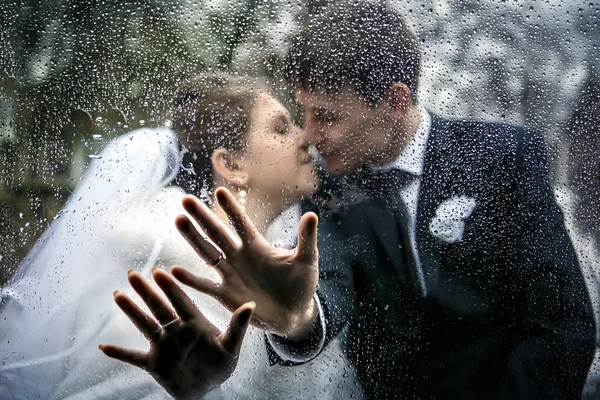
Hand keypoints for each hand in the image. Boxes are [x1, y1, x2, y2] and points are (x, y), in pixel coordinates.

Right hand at [99, 268, 254, 399]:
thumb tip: (250, 305)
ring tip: (117, 296)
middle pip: (159, 308)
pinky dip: (119, 354)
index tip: (161, 272)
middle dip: (147, 292)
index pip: (181, 301)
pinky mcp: (154, 364)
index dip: (172, 288)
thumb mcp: (232, 346)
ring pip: (145, 325)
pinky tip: (103, 347)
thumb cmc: (221, 364)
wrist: (209, 388)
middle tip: (133, 274)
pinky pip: (134, 357)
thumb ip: (238, 326)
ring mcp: (163, 345)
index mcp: (194, 322)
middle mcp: (176, 330)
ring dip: (131, 312)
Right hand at [173, 187, 318, 338]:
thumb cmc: (301, 285)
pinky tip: (173, 272)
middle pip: (217, 233)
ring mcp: (230, 275)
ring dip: (193, 239)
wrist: (295, 315)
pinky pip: (205, 286)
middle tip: (186, 200)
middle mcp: (239, 257)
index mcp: (257, 246)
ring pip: (207, 254)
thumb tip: (311, 214)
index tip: (220, 190)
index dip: (232, 209)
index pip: (242, 223)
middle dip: (202, 217)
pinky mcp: (226, 296)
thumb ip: (306, 239)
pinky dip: (190, 280)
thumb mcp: (306, 261)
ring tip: (179, 221)